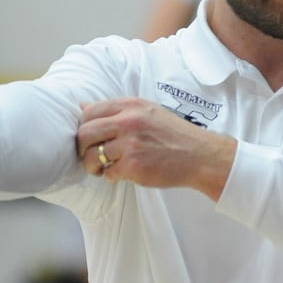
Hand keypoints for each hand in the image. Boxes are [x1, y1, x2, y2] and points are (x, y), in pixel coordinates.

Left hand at [75, 98, 235, 198]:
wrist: (200, 155)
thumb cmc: (174, 135)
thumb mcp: (147, 112)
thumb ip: (116, 110)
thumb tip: (83, 106)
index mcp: (130, 105)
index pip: (89, 112)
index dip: (83, 127)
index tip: (90, 138)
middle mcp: (128, 121)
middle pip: (84, 134)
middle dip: (82, 148)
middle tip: (91, 155)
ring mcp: (130, 144)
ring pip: (92, 156)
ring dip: (93, 166)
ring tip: (102, 168)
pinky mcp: (134, 166)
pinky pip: (108, 173)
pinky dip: (111, 176)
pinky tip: (122, 174)